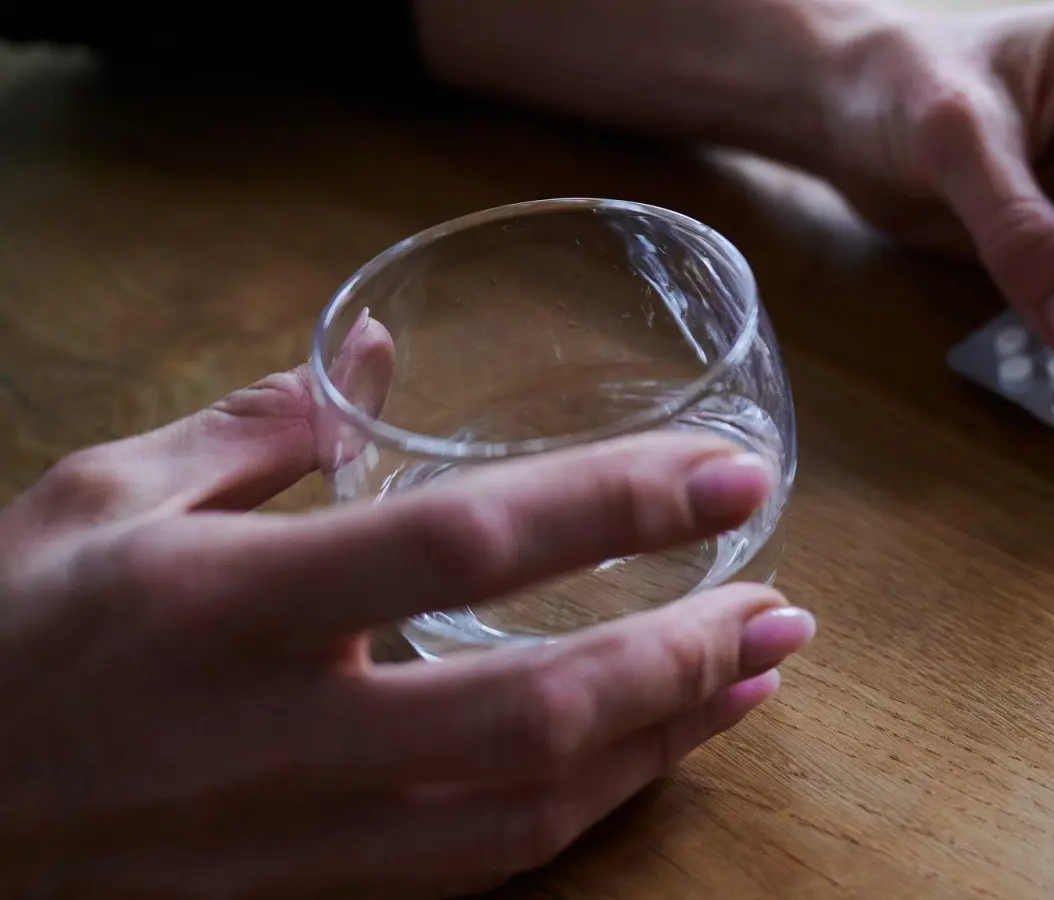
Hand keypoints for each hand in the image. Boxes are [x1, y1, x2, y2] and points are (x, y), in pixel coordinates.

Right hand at [0, 346, 814, 896]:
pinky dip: (591, 805)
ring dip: (665, 743)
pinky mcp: (315, 894)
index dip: (611, 508)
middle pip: (533, 711)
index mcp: (224, 606)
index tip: (724, 475)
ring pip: (531, 809)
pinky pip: (487, 862)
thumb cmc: (12, 638)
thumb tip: (375, 355)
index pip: (461, 547)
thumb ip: (261, 428)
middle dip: (685, 660)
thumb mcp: (107, 498)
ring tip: (755, 676)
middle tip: (785, 606)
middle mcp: (278, 735)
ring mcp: (302, 837)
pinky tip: (651, 754)